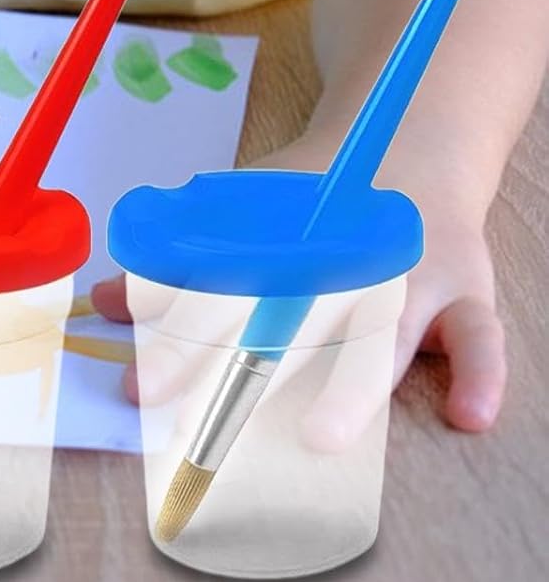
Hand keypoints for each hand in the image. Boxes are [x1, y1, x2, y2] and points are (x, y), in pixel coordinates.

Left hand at [90, 137, 506, 435]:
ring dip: (352, 383)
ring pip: (381, 330)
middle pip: (292, 321)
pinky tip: (467, 417)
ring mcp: (409, 273)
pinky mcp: (467, 289)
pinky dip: (480, 372)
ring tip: (322, 437)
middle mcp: (342, 256)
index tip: (142, 390)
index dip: (178, 341)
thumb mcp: (242, 216)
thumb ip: (177, 261)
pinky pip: (482, 334)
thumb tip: (101, 300)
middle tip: (212, 426)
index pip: (221, 295)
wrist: (405, 144)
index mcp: (280, 238)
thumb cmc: (312, 201)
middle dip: (249, 372)